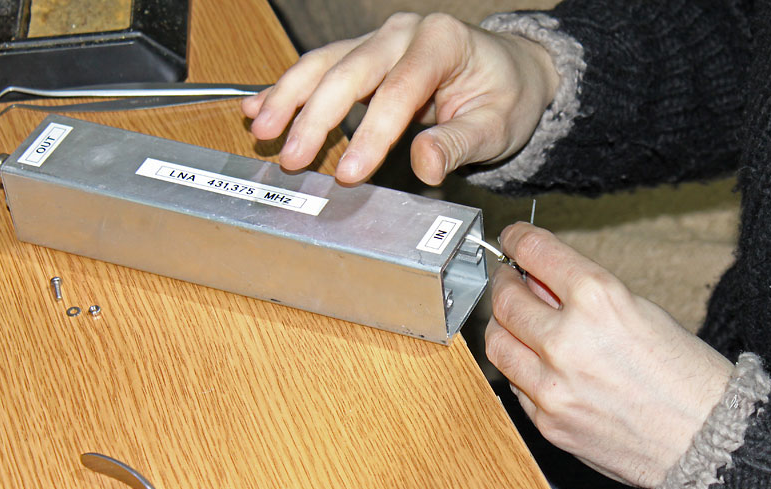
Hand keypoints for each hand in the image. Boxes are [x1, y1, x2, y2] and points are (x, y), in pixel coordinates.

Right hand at [241, 12, 558, 184]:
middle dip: (315, 118)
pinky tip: (260, 105)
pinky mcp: (366, 56)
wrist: (509, 71)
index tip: (350, 173)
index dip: (371, 136)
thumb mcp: (496, 124)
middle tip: (292, 158)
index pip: (398, 92)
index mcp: (441, 42)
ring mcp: (381, 40)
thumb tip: (426, 165)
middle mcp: (404, 33)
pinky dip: (290, 88)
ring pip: (324, 63)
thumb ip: (459, 143)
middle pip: (349, 72)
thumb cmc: (505, 95)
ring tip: (262, 129)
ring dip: (289, 97)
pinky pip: (322, 67)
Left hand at [487, 223, 733, 487]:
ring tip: (518, 323)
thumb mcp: (641, 311)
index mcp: (598, 301)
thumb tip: (538, 280)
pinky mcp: (547, 421)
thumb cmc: (687, 375)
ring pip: (496, 343)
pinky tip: (539, 364)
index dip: (517, 239)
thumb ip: (584, 294)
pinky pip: (514, 384)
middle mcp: (567, 341)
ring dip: (503, 326)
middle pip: (504, 299)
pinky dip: (521, 368)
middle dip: (505, 283)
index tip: (512, 239)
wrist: (709, 442)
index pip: (535, 253)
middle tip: (511, 282)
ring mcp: (552, 385)